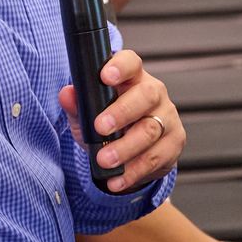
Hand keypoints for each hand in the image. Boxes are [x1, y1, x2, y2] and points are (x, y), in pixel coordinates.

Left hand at [57, 47, 183, 193]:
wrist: (131, 154)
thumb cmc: (109, 125)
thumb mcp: (88, 115)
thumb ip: (77, 105)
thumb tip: (67, 94)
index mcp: (132, 79)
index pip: (131, 63)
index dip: (120, 66)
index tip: (105, 76)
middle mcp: (154, 94)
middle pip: (146, 95)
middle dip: (122, 112)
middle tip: (100, 128)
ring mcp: (167, 118)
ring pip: (151, 129)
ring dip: (125, 148)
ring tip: (104, 160)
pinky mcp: (173, 143)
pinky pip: (156, 157)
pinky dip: (134, 171)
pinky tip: (117, 178)